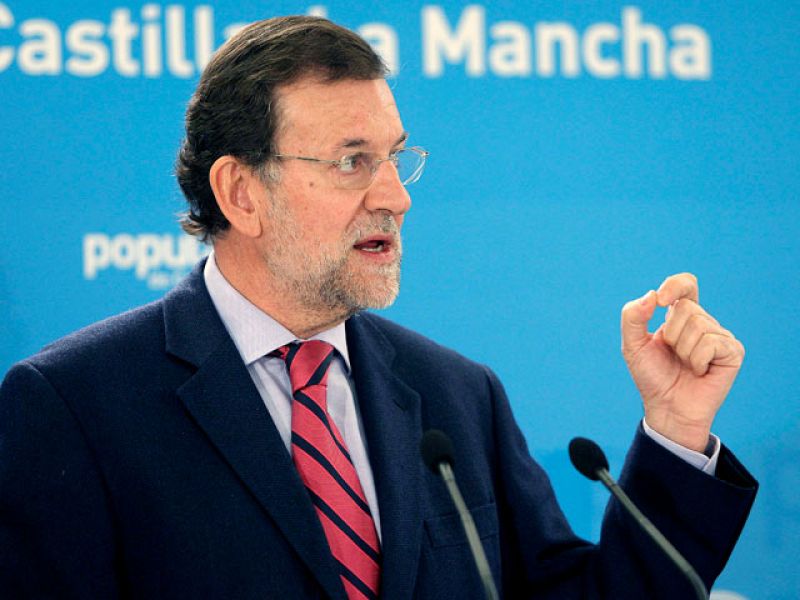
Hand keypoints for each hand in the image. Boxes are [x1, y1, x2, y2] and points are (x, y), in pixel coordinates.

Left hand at [621, 273, 744, 451]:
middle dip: (671, 333)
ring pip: (699, 325)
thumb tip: (651, 294)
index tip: (661, 300)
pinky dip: (697, 360)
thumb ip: (633, 317)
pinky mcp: (733, 352)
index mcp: (681, 316)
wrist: (667, 408)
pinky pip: (710, 343)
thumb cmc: (652, 376)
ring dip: (683, 349)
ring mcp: (720, 336)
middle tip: (673, 354)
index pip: (686, 285)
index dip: (675, 285)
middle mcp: (704, 322)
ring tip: (685, 365)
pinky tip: (699, 372)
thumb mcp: (633, 345)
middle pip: (687, 308)